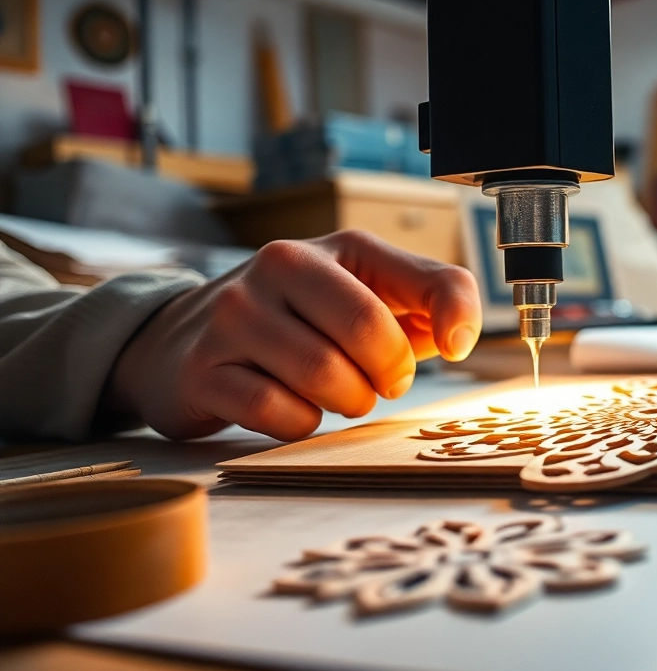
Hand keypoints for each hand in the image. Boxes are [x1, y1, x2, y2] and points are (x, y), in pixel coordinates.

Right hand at [105, 230, 481, 440]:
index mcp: (339, 247)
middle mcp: (281, 265)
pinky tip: (296, 407)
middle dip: (388, 374)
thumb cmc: (301, 320)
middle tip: (382, 383)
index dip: (454, 322)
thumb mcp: (371, 292)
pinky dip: (301, 424)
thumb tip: (460, 338)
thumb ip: (432, 299)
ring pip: (324, 376)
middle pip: (368, 332)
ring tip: (339, 394)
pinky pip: (278, 413)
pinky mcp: (203, 368)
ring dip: (347, 402)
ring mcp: (235, 314)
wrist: (182, 339)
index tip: (453, 350)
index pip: (424, 281)